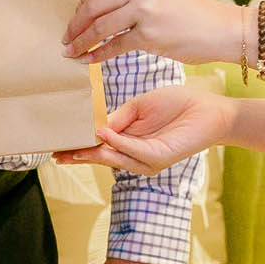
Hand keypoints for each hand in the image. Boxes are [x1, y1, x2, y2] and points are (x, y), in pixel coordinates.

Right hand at [55, 84, 234, 176]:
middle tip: (56, 154)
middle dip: (80, 156)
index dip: (79, 148)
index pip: (100, 147)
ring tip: (73, 147)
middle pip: (103, 158)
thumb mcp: (139, 106)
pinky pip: (135, 152)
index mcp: (130, 142)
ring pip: (116, 158)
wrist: (208, 109)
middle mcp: (136, 155)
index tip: (57, 148)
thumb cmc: (177, 104)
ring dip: (94, 153)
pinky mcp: (160, 156)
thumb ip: (118, 117)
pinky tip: (104, 135)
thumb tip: (96, 127)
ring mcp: (148, 159)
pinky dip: (119, 144)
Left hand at [64, 0, 239, 65]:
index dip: (80, 5)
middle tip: (66, 38)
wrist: (222, 28)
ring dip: (81, 41)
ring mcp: (145, 8)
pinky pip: (114, 46)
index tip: (74, 20)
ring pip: (99, 26)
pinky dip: (97, 54)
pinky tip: (88, 61)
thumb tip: (94, 9)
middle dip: (74, 24)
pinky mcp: (150, 34)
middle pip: (93, 4)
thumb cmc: (190, 13)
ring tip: (71, 52)